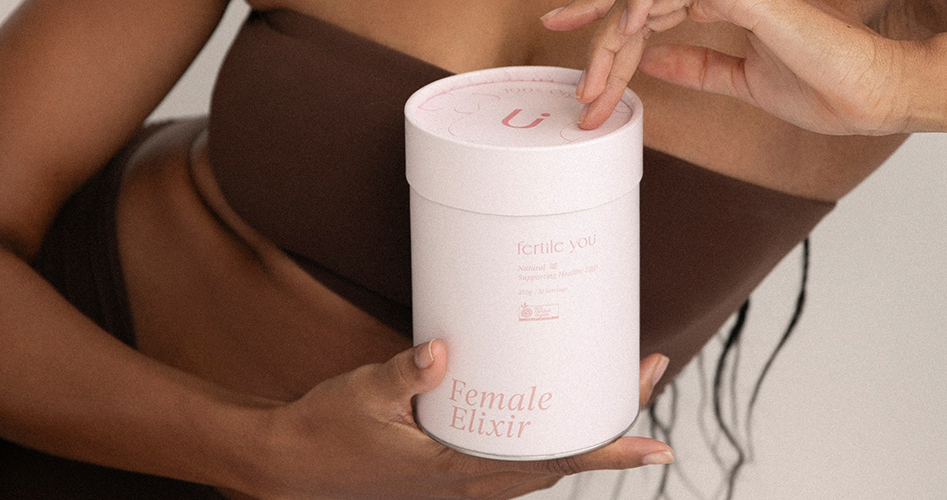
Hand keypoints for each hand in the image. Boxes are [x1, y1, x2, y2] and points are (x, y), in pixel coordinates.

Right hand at [240, 340, 672, 499]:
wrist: (287, 467)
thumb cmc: (323, 432)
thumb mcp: (362, 394)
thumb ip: (403, 372)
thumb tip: (442, 350)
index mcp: (459, 470)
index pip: (553, 463)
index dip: (610, 454)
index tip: (659, 443)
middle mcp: (471, 483)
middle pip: (563, 460)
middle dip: (612, 426)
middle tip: (646, 373)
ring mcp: (462, 481)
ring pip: (542, 464)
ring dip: (584, 433)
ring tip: (612, 389)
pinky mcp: (449, 470)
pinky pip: (513, 461)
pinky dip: (544, 440)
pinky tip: (549, 410)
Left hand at [542, 0, 922, 135]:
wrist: (873, 95)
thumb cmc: (826, 87)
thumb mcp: (744, 81)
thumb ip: (700, 66)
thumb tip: (657, 63)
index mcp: (725, 5)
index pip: (652, 10)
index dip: (611, 35)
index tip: (585, 72)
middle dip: (595, 23)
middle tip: (563, 50)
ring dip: (615, 37)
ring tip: (596, 80)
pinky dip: (648, 11)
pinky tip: (628, 36)